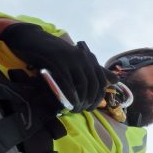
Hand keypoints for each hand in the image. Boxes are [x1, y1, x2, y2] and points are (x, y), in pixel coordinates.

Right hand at [0, 23, 117, 111]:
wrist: (36, 42)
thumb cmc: (58, 55)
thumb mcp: (78, 61)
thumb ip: (96, 70)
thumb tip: (116, 80)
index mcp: (89, 58)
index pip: (101, 80)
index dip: (99, 96)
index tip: (93, 107)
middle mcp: (83, 58)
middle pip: (93, 84)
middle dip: (91, 100)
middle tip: (84, 110)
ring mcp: (72, 59)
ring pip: (82, 84)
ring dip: (81, 100)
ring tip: (76, 109)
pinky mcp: (59, 62)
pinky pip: (68, 81)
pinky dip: (70, 94)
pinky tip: (69, 103)